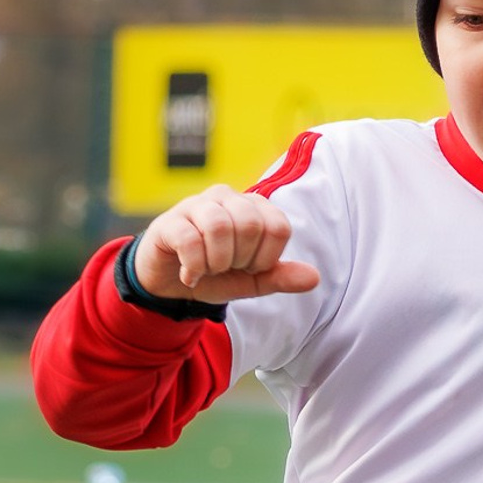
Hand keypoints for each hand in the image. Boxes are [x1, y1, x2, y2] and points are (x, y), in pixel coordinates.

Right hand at [133, 187, 319, 304]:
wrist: (169, 284)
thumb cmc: (213, 274)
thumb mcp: (251, 281)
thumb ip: (280, 277)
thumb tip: (314, 277)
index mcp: (253, 208)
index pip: (278, 227)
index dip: (266, 257)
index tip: (247, 266)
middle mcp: (227, 197)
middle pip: (250, 225)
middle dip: (240, 259)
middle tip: (225, 267)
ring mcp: (197, 205)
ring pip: (220, 227)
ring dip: (216, 262)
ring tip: (207, 270)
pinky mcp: (171, 221)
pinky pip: (190, 241)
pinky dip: (193, 268)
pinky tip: (189, 275)